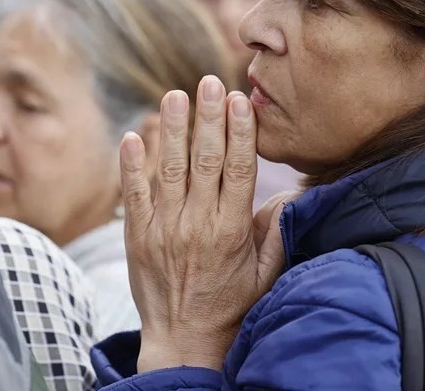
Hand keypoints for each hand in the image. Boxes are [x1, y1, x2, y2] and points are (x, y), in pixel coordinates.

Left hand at [120, 76, 287, 372]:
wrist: (184, 341)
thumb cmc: (231, 304)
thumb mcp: (265, 272)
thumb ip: (277, 231)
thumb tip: (293, 192)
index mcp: (232, 230)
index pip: (238, 169)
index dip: (239, 132)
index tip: (239, 100)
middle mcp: (198, 224)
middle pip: (204, 161)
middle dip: (207, 118)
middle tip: (209, 82)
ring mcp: (165, 229)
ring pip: (168, 169)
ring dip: (171, 130)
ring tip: (174, 95)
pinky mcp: (138, 237)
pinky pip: (134, 195)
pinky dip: (132, 165)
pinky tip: (134, 136)